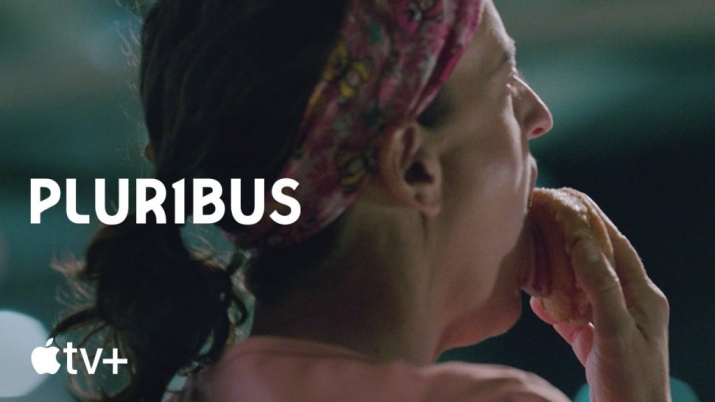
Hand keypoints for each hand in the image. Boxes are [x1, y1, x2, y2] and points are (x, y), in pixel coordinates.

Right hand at [531, 210, 669, 401]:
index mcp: (642, 296)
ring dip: (561, 269)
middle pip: (597, 262)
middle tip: (549, 217)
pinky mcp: (596, 340)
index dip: (594, 221)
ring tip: (538, 250)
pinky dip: (554, 304)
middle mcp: (628, 304)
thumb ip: (600, 287)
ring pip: (582, 285)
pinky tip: (537, 300)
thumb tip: (583, 243)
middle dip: (573, 239)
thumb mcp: (615, 332)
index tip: (571, 199)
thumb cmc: (631, 382)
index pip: (617, 247)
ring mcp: (611, 321)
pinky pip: (572, 313)